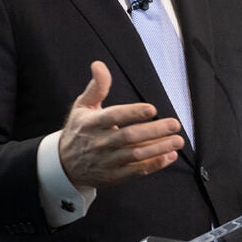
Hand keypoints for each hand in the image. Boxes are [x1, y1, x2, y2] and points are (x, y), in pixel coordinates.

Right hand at [58, 61, 184, 188]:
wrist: (64, 165)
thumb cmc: (79, 130)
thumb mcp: (82, 106)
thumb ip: (96, 86)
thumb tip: (99, 65)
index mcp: (91, 123)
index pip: (113, 116)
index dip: (133, 113)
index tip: (152, 109)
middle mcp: (99, 143)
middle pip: (128, 137)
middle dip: (154, 131)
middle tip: (174, 124)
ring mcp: (106, 161)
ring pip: (135, 156)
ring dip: (158, 148)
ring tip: (177, 140)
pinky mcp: (113, 176)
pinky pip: (136, 172)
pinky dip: (154, 164)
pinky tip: (169, 156)